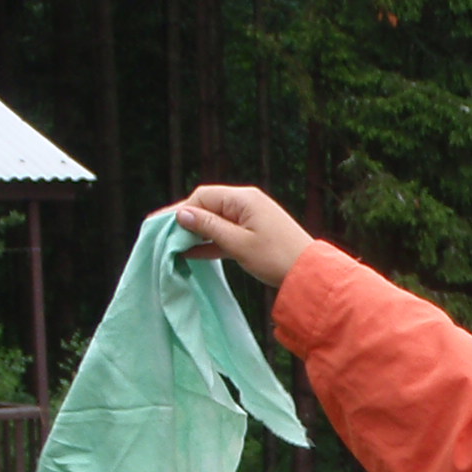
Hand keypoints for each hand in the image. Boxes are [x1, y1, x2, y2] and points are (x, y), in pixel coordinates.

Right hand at [167, 184, 313, 285]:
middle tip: (162, 237)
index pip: (203, 197)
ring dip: (197, 234)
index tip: (161, 226)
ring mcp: (251, 218)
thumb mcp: (238, 244)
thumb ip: (208, 228)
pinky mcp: (254, 234)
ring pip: (216, 221)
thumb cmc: (275, 258)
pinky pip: (226, 234)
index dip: (181, 211)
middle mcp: (246, 202)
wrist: (310, 274)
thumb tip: (182, 215)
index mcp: (243, 199)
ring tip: (173, 246)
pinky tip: (191, 254)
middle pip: (208, 206)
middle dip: (186, 221)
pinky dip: (210, 243)